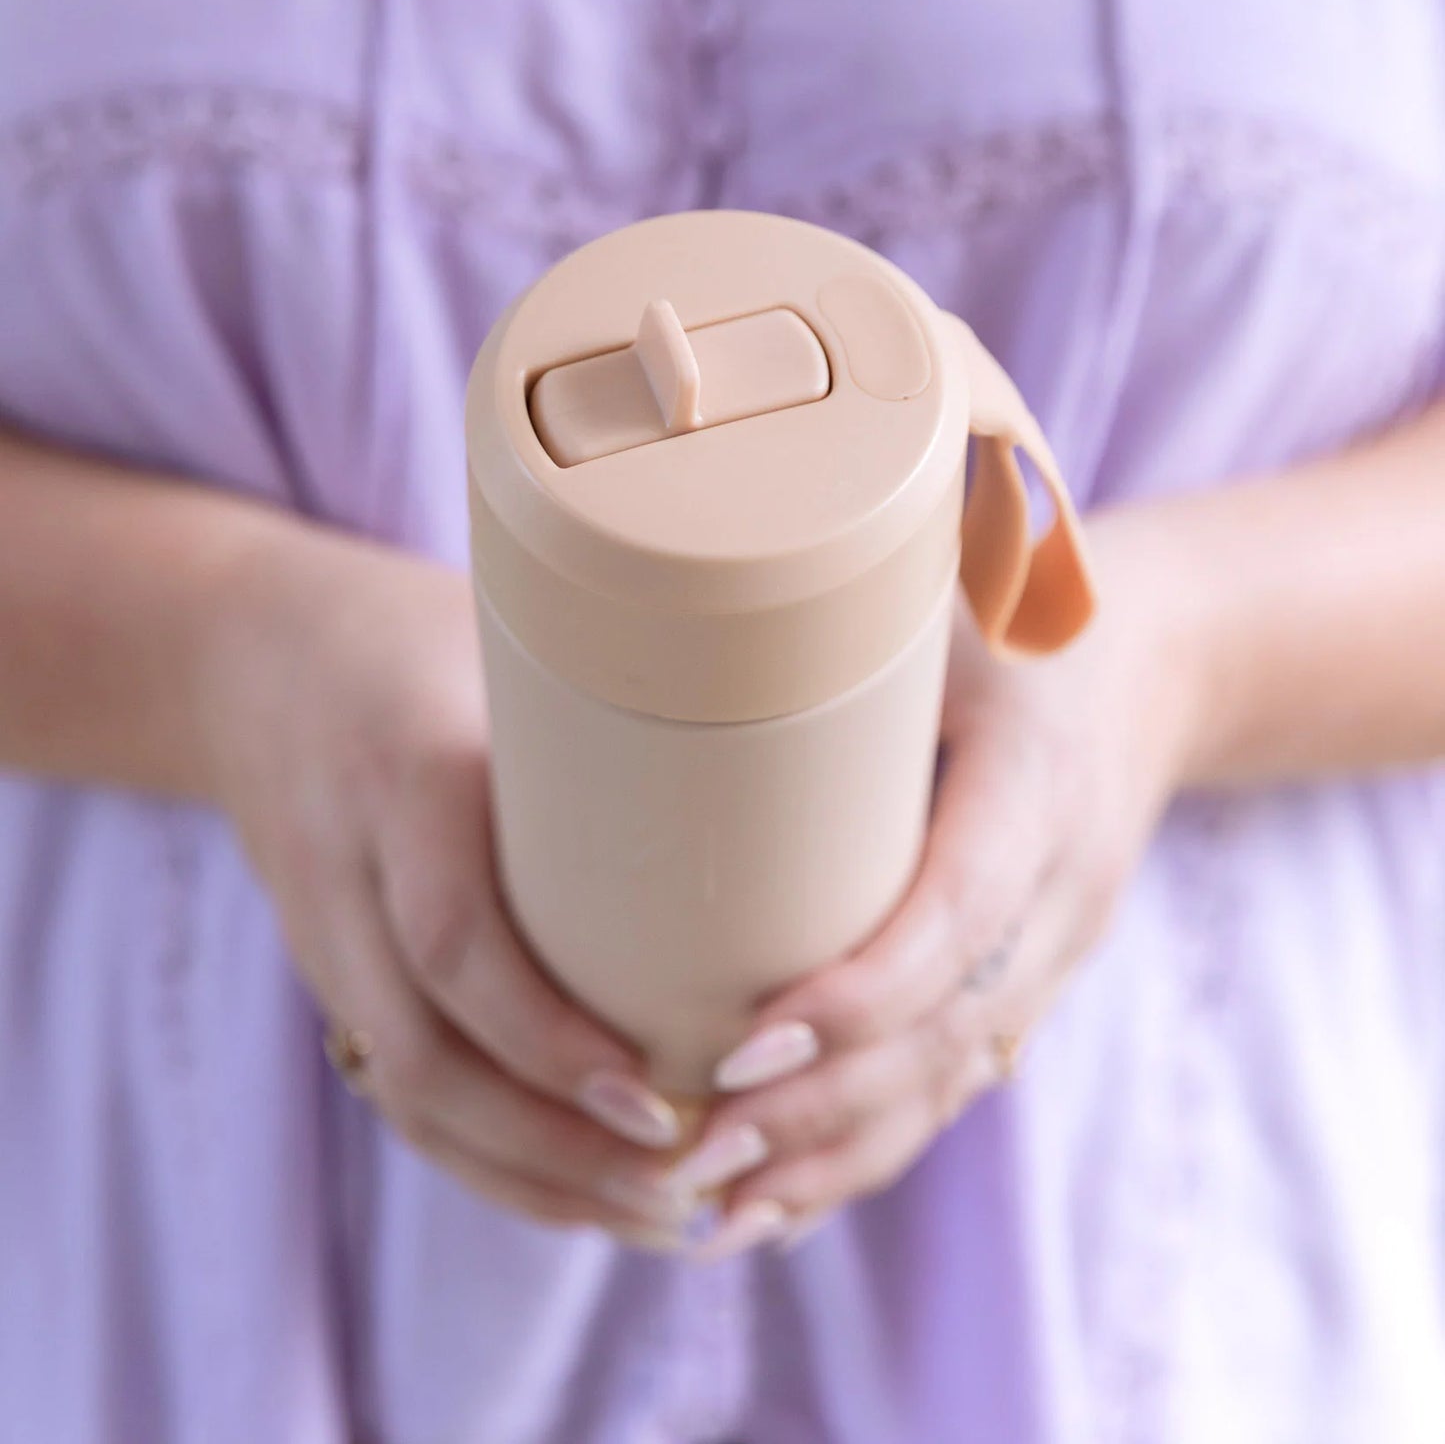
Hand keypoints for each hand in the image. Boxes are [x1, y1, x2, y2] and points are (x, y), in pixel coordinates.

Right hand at [197, 516, 695, 1245]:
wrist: (252, 654)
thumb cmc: (425, 636)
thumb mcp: (511, 645)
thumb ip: (617, 709)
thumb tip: (789, 778)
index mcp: (405, 773)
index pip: (454, 934)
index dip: (548, 1035)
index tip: (660, 1094)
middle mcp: (349, 868)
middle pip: (423, 1053)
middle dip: (555, 1146)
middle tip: (686, 1183)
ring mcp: (324, 930)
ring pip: (405, 1096)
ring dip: (530, 1178)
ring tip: (659, 1214)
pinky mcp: (329, 970)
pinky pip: (393, 1090)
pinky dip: (486, 1159)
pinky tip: (581, 1193)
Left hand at [667, 510, 1205, 1257]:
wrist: (1145, 664)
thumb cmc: (1005, 609)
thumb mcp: (935, 590)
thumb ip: (828, 609)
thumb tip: (648, 615)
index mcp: (1039, 776)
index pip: (961, 912)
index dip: (863, 992)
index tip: (745, 1043)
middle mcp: (1059, 881)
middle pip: (949, 1029)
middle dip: (822, 1106)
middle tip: (692, 1143)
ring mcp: (1053, 944)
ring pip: (948, 1082)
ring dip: (831, 1159)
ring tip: (708, 1209)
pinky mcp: (1025, 980)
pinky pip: (952, 1085)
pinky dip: (865, 1152)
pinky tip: (773, 1206)